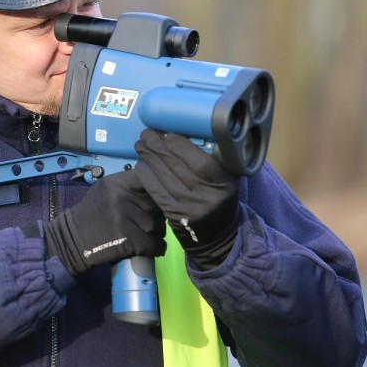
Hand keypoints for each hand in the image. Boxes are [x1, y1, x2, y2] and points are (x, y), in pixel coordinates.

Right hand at [36, 168, 166, 276]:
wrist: (71, 240)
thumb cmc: (90, 215)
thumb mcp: (104, 191)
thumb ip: (127, 187)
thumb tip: (154, 188)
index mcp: (117, 183)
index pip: (148, 180)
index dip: (155, 190)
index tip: (156, 197)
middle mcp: (123, 198)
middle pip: (156, 206)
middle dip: (156, 215)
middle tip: (148, 222)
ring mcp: (127, 220)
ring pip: (158, 226)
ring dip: (156, 233)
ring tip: (146, 235)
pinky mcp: (130, 241)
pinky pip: (156, 244)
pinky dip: (156, 248)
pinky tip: (150, 248)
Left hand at [133, 129, 239, 268]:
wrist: (218, 234)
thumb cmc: (218, 196)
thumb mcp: (226, 178)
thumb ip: (215, 158)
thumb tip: (192, 132)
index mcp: (224, 184)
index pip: (200, 163)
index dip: (181, 147)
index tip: (168, 134)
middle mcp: (208, 197)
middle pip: (178, 167)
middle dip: (158, 148)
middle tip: (146, 134)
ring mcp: (190, 208)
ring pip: (165, 178)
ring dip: (149, 158)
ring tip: (141, 145)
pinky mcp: (175, 216)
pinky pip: (156, 192)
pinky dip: (146, 176)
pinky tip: (140, 164)